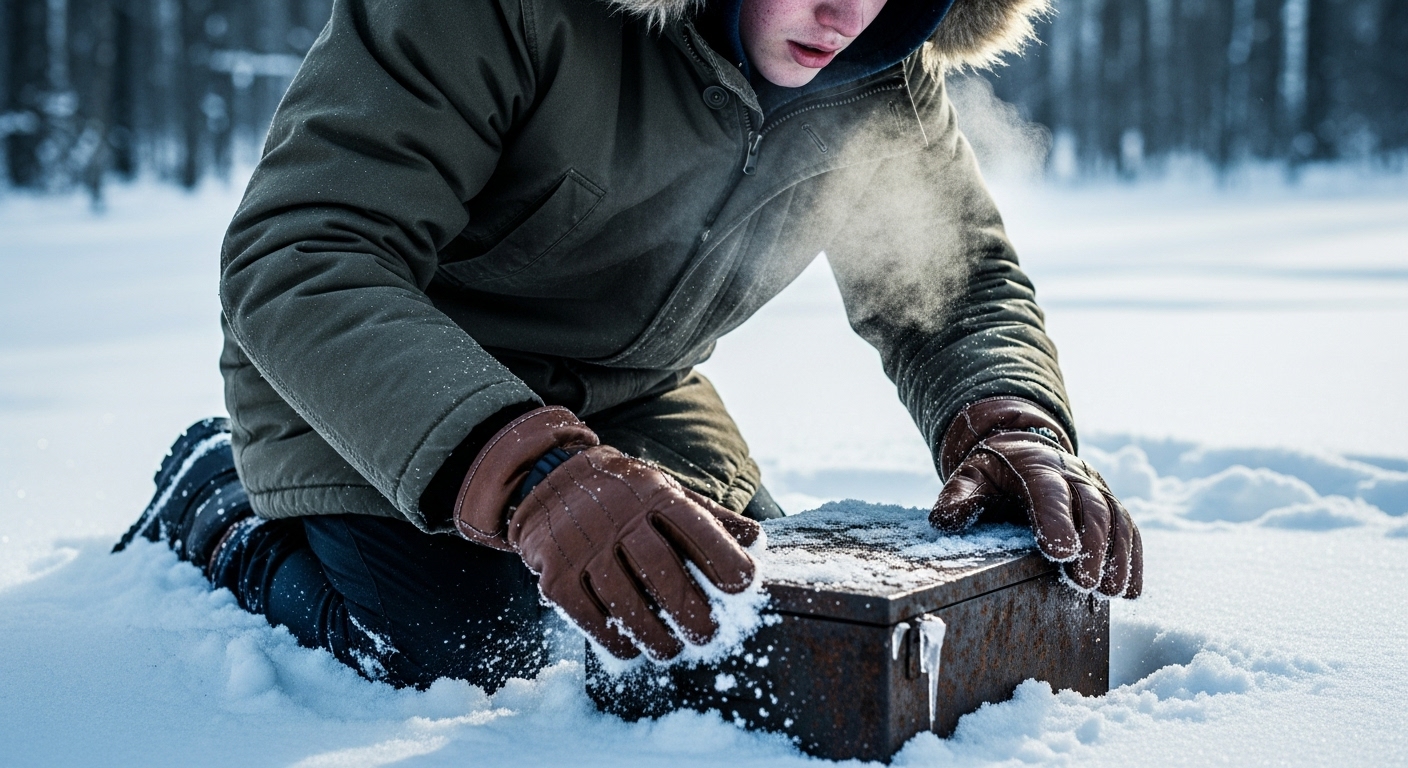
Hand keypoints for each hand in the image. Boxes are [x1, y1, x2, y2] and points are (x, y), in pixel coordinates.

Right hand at [452, 407, 760, 659]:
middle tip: (708, 635)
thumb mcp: (665, 491)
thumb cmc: (622, 494)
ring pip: (623, 600)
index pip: (696, 527)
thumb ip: (709, 518)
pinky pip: (587, 616)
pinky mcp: (556, 575)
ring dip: (652, 634)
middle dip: (689, 609)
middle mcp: (617, 517)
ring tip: (671, 650)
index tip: (744, 586)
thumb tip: (757, 541)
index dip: (724, 558)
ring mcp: (583, 547)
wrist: (547, 481)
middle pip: (660, 569)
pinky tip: (631, 648)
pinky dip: (613, 639)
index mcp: (653, 494)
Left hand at [930, 397, 1142, 598]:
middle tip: (1086, 583)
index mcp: (1037, 466)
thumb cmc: (994, 472)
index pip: (1050, 491)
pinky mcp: (1110, 504)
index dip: (1057, 520)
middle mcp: (1074, 474)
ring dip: (1118, 557)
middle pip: (1092, 507)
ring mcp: (1096, 489)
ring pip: (1117, 518)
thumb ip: (958, 497)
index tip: (1061, 553)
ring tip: (1112, 592)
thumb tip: (945, 519)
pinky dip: (1133, 558)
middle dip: (1093, 547)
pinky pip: (1129, 529)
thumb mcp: (970, 477)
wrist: (1024, 448)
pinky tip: (1131, 589)